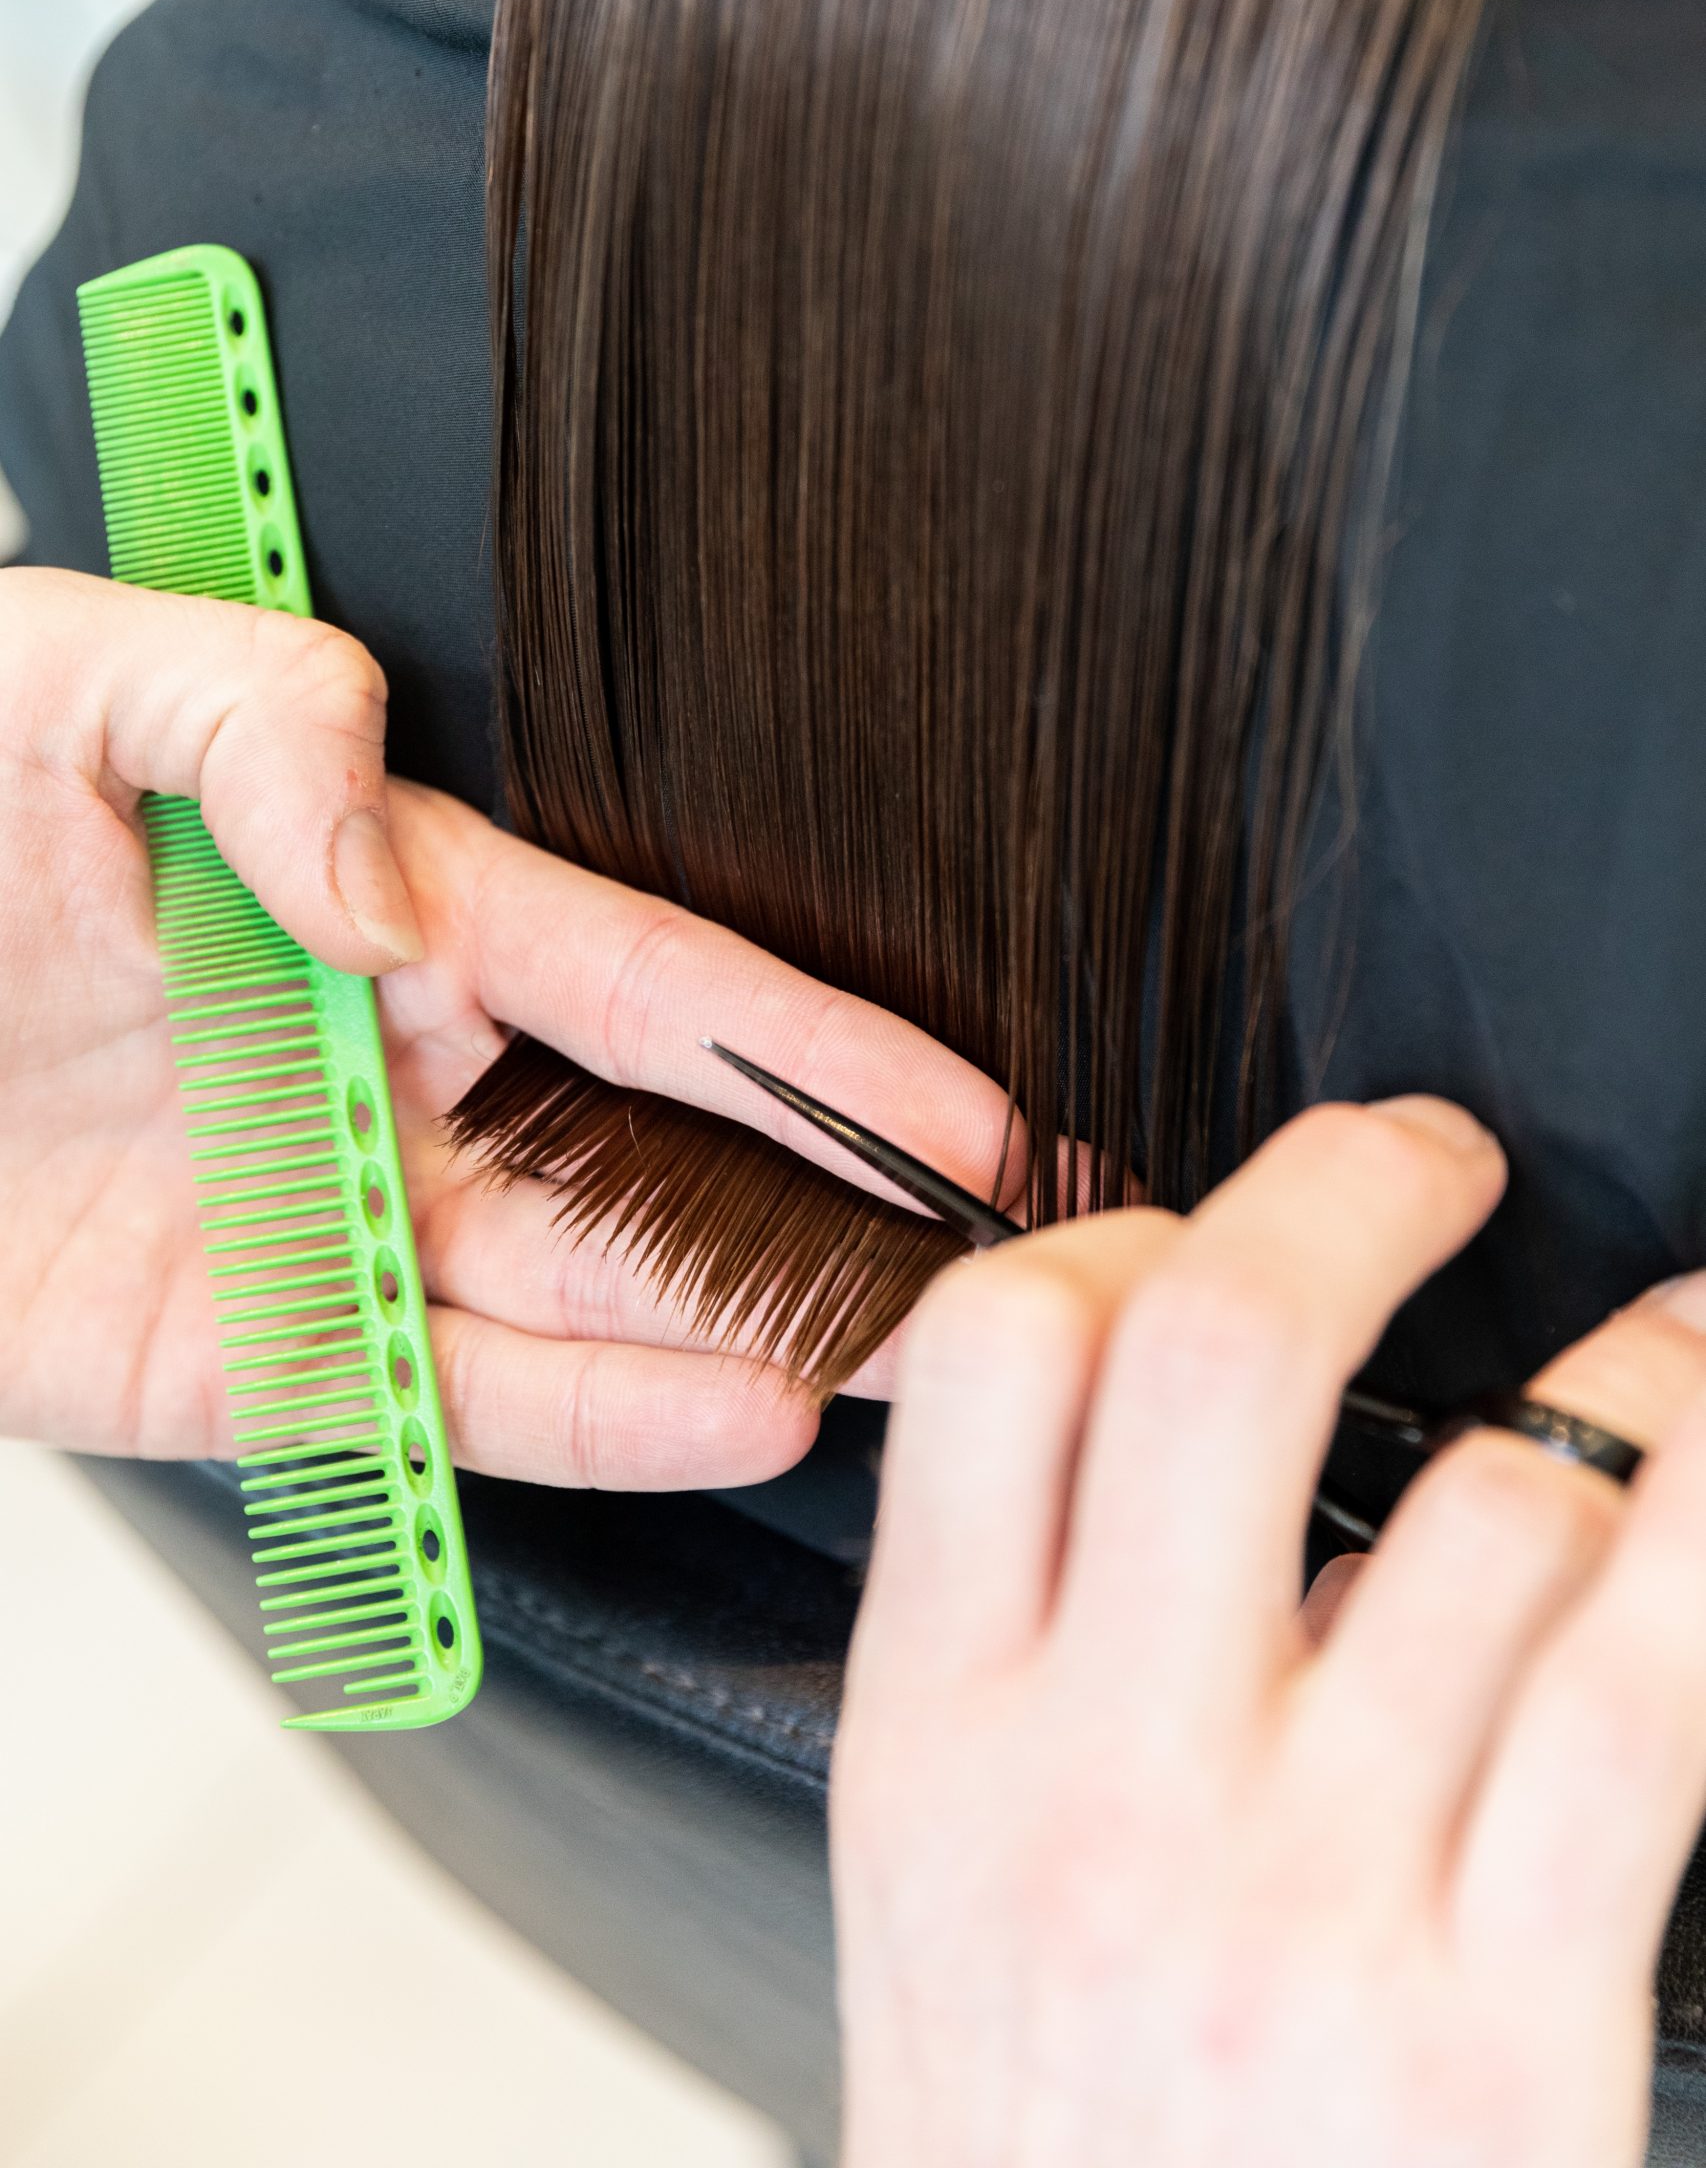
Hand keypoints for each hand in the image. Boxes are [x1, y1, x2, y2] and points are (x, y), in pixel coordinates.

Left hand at [0, 567, 1009, 1483]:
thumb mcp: (59, 678)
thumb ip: (263, 719)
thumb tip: (404, 890)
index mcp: (373, 911)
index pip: (649, 984)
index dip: (813, 1043)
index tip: (961, 1097)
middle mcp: (380, 1079)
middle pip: (655, 1157)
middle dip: (827, 1210)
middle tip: (987, 1261)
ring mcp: (322, 1228)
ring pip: (580, 1295)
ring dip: (737, 1331)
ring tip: (892, 1359)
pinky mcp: (235, 1360)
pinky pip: (437, 1404)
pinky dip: (581, 1421)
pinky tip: (715, 1413)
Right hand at [834, 1096, 1705, 2166]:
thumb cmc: (1050, 2166)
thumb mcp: (938, 1901)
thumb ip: (1031, 1655)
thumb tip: (1183, 1429)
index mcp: (939, 1747)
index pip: (997, 1356)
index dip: (1127, 1234)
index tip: (1211, 1235)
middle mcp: (1105, 1793)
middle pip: (1222, 1350)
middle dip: (1349, 1189)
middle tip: (1428, 1158)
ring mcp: (1310, 1902)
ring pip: (1500, 1499)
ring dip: (1627, 1363)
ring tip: (1667, 1329)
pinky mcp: (1506, 2023)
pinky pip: (1645, 1682)